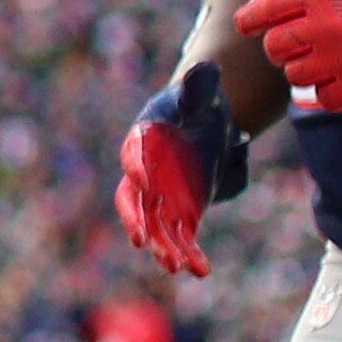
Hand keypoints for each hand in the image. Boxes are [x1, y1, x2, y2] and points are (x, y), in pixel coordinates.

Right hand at [116, 62, 248, 277]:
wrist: (209, 124)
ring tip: (173, 266)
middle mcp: (147, 173)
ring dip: (162, 247)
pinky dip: (190, 255)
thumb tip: (204, 69)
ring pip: (156, 228)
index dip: (136, 166)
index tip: (142, 180)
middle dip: (136, 221)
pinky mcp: (183, 215)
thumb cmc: (199, 104)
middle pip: (133, 201)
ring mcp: (163, 198)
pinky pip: (183, 238)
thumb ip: (199, 85)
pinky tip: (201, 271)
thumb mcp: (202, 92)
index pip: (134, 153)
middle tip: (140, 240)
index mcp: (145, 139)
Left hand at [236, 0, 341, 111]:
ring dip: (301, 68)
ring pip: (294, 75)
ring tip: (319, 59)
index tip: (247, 24)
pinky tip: (338, 77)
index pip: (264, 10)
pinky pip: (323, 98)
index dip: (249, 19)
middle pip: (274, 47)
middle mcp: (324, 28)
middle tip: (293, 42)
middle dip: (278, 45)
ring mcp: (341, 60)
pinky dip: (326, 90)